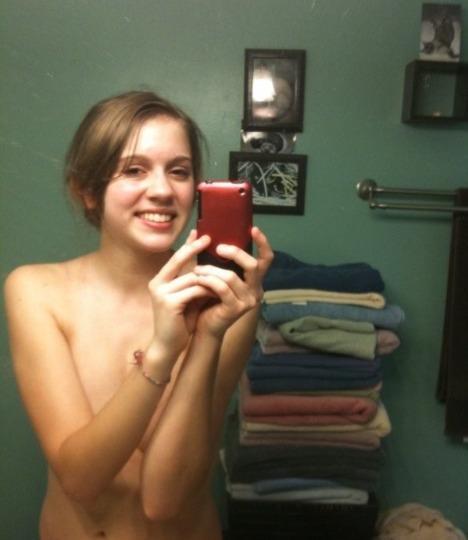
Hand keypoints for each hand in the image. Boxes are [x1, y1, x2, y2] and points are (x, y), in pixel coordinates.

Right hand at [146, 231, 213, 361]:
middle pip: (179, 260)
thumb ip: (192, 282)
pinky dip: (208, 290)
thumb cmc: (179, 321)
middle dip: (195, 248)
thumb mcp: (186, 297)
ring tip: (222, 272)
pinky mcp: (169, 303)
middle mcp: (157, 283)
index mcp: (160, 280)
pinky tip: (219, 291)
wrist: (168, 345)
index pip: (175, 258)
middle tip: (210, 239)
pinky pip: (194, 290)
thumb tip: (208, 267)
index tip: (200, 233)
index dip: (188, 245)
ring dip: (209, 276)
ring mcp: (162, 293)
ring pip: (191, 277)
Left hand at [192, 226, 272, 337]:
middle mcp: (256, 290)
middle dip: (235, 253)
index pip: (266, 259)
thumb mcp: (213, 274)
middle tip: (219, 248)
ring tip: (197, 268)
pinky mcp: (236, 309)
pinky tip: (197, 278)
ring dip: (212, 269)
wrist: (204, 327)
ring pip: (232, 277)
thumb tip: (197, 231)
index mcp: (254, 280)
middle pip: (253, 265)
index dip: (263, 243)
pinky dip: (208, 280)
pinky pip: (222, 288)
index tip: (252, 228)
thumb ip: (211, 256)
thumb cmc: (208, 299)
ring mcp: (248, 301)